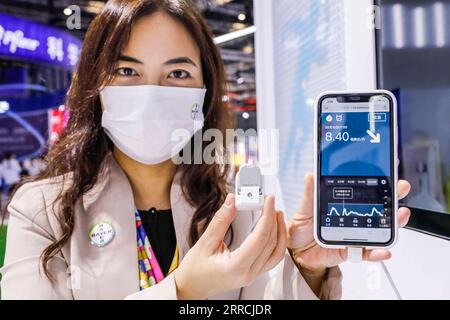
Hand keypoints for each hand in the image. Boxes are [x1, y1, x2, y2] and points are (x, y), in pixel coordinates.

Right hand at [174, 194, 286, 299]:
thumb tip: (232, 201)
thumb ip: (221, 221)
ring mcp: (252, 275)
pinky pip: (272, 258)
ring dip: (279, 232)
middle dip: (273, 220)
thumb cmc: (194, 270)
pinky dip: (276, 242)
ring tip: (276, 214)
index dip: (267, 216)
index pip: (260, 238)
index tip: (268, 200)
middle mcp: (248, 274)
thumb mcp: (205, 243)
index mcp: (236, 267)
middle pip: (270, 243)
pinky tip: (274, 230)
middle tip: (270, 202)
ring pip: (276, 252)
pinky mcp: (253, 273)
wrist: (192, 286)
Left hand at [287, 173, 411, 274]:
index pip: (364, 189)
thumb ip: (310, 194)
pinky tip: (384, 250)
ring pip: (380, 228)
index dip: (378, 178)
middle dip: (393, 195)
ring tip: (400, 215)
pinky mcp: (352, 250)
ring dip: (394, 222)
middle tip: (401, 187)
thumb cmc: (303, 229)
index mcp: (343, 204)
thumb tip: (311, 175)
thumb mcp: (305, 209)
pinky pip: (367, 253)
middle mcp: (354, 218)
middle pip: (378, 206)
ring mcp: (355, 234)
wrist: (297, 252)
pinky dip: (377, 252)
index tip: (388, 166)